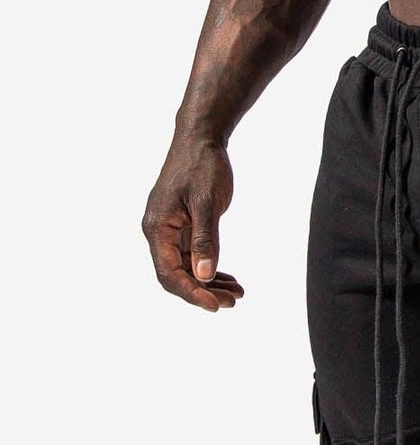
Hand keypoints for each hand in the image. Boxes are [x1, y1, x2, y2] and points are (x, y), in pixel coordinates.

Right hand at [142, 138, 243, 311]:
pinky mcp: (182, 226)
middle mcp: (159, 232)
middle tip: (233, 301)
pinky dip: (210, 268)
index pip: (169, 273)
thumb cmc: (202, 165)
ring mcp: (170, 230)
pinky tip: (229, 278)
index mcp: (157, 227)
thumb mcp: (207, 203)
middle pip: (177, 275)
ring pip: (186, 268)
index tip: (216, 306)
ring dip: (210, 283)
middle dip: (203, 292)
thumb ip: (205, 240)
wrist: (201, 139)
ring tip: (237, 294)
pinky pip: (193, 256)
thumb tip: (204, 276)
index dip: (192, 293)